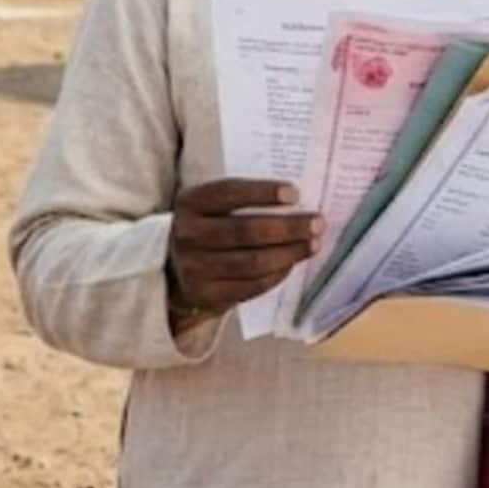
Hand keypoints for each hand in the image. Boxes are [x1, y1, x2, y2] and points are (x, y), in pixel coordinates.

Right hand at [166, 179, 323, 323]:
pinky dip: (276, 275)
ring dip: (289, 253)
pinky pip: (251, 286)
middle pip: (245, 230)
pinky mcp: (206, 294)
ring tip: (313, 244)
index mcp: (189, 203)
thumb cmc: (205, 229)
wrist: (171, 269)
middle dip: (287, 227)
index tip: (294, 194)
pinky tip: (291, 264)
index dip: (262, 193)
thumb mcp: (209, 207)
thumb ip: (241, 201)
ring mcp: (195, 267)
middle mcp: (188, 234)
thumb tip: (296, 202)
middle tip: (317, 223)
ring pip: (252, 261)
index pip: (228, 193)